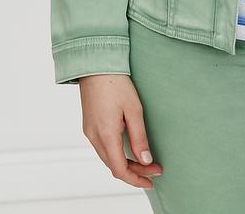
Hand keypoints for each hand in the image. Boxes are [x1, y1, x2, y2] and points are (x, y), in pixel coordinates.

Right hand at [79, 74, 162, 189]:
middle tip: (155, 169)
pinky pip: (103, 148)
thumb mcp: (134, 109)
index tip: (152, 179)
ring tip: (145, 162)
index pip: (120, 169)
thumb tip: (146, 161)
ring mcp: (89, 131)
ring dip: (126, 163)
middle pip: (114, 166)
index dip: (137, 179)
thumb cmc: (116, 83)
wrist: (96, 64)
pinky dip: (117, 154)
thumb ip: (139, 137)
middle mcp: (94, 137)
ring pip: (108, 158)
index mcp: (106, 135)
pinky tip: (129, 150)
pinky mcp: (89, 125)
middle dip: (135, 171)